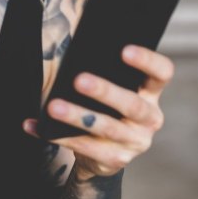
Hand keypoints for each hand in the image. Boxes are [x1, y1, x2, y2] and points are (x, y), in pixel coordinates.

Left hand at [24, 45, 173, 178]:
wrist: (104, 152)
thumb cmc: (105, 106)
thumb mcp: (114, 87)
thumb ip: (105, 68)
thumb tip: (75, 39)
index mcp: (151, 93)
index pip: (161, 74)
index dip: (147, 61)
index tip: (124, 50)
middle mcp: (149, 118)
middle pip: (132, 104)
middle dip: (105, 91)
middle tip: (78, 80)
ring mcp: (135, 142)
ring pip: (106, 127)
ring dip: (77, 116)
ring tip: (53, 106)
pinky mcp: (115, 159)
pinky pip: (84, 147)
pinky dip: (57, 136)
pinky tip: (36, 125)